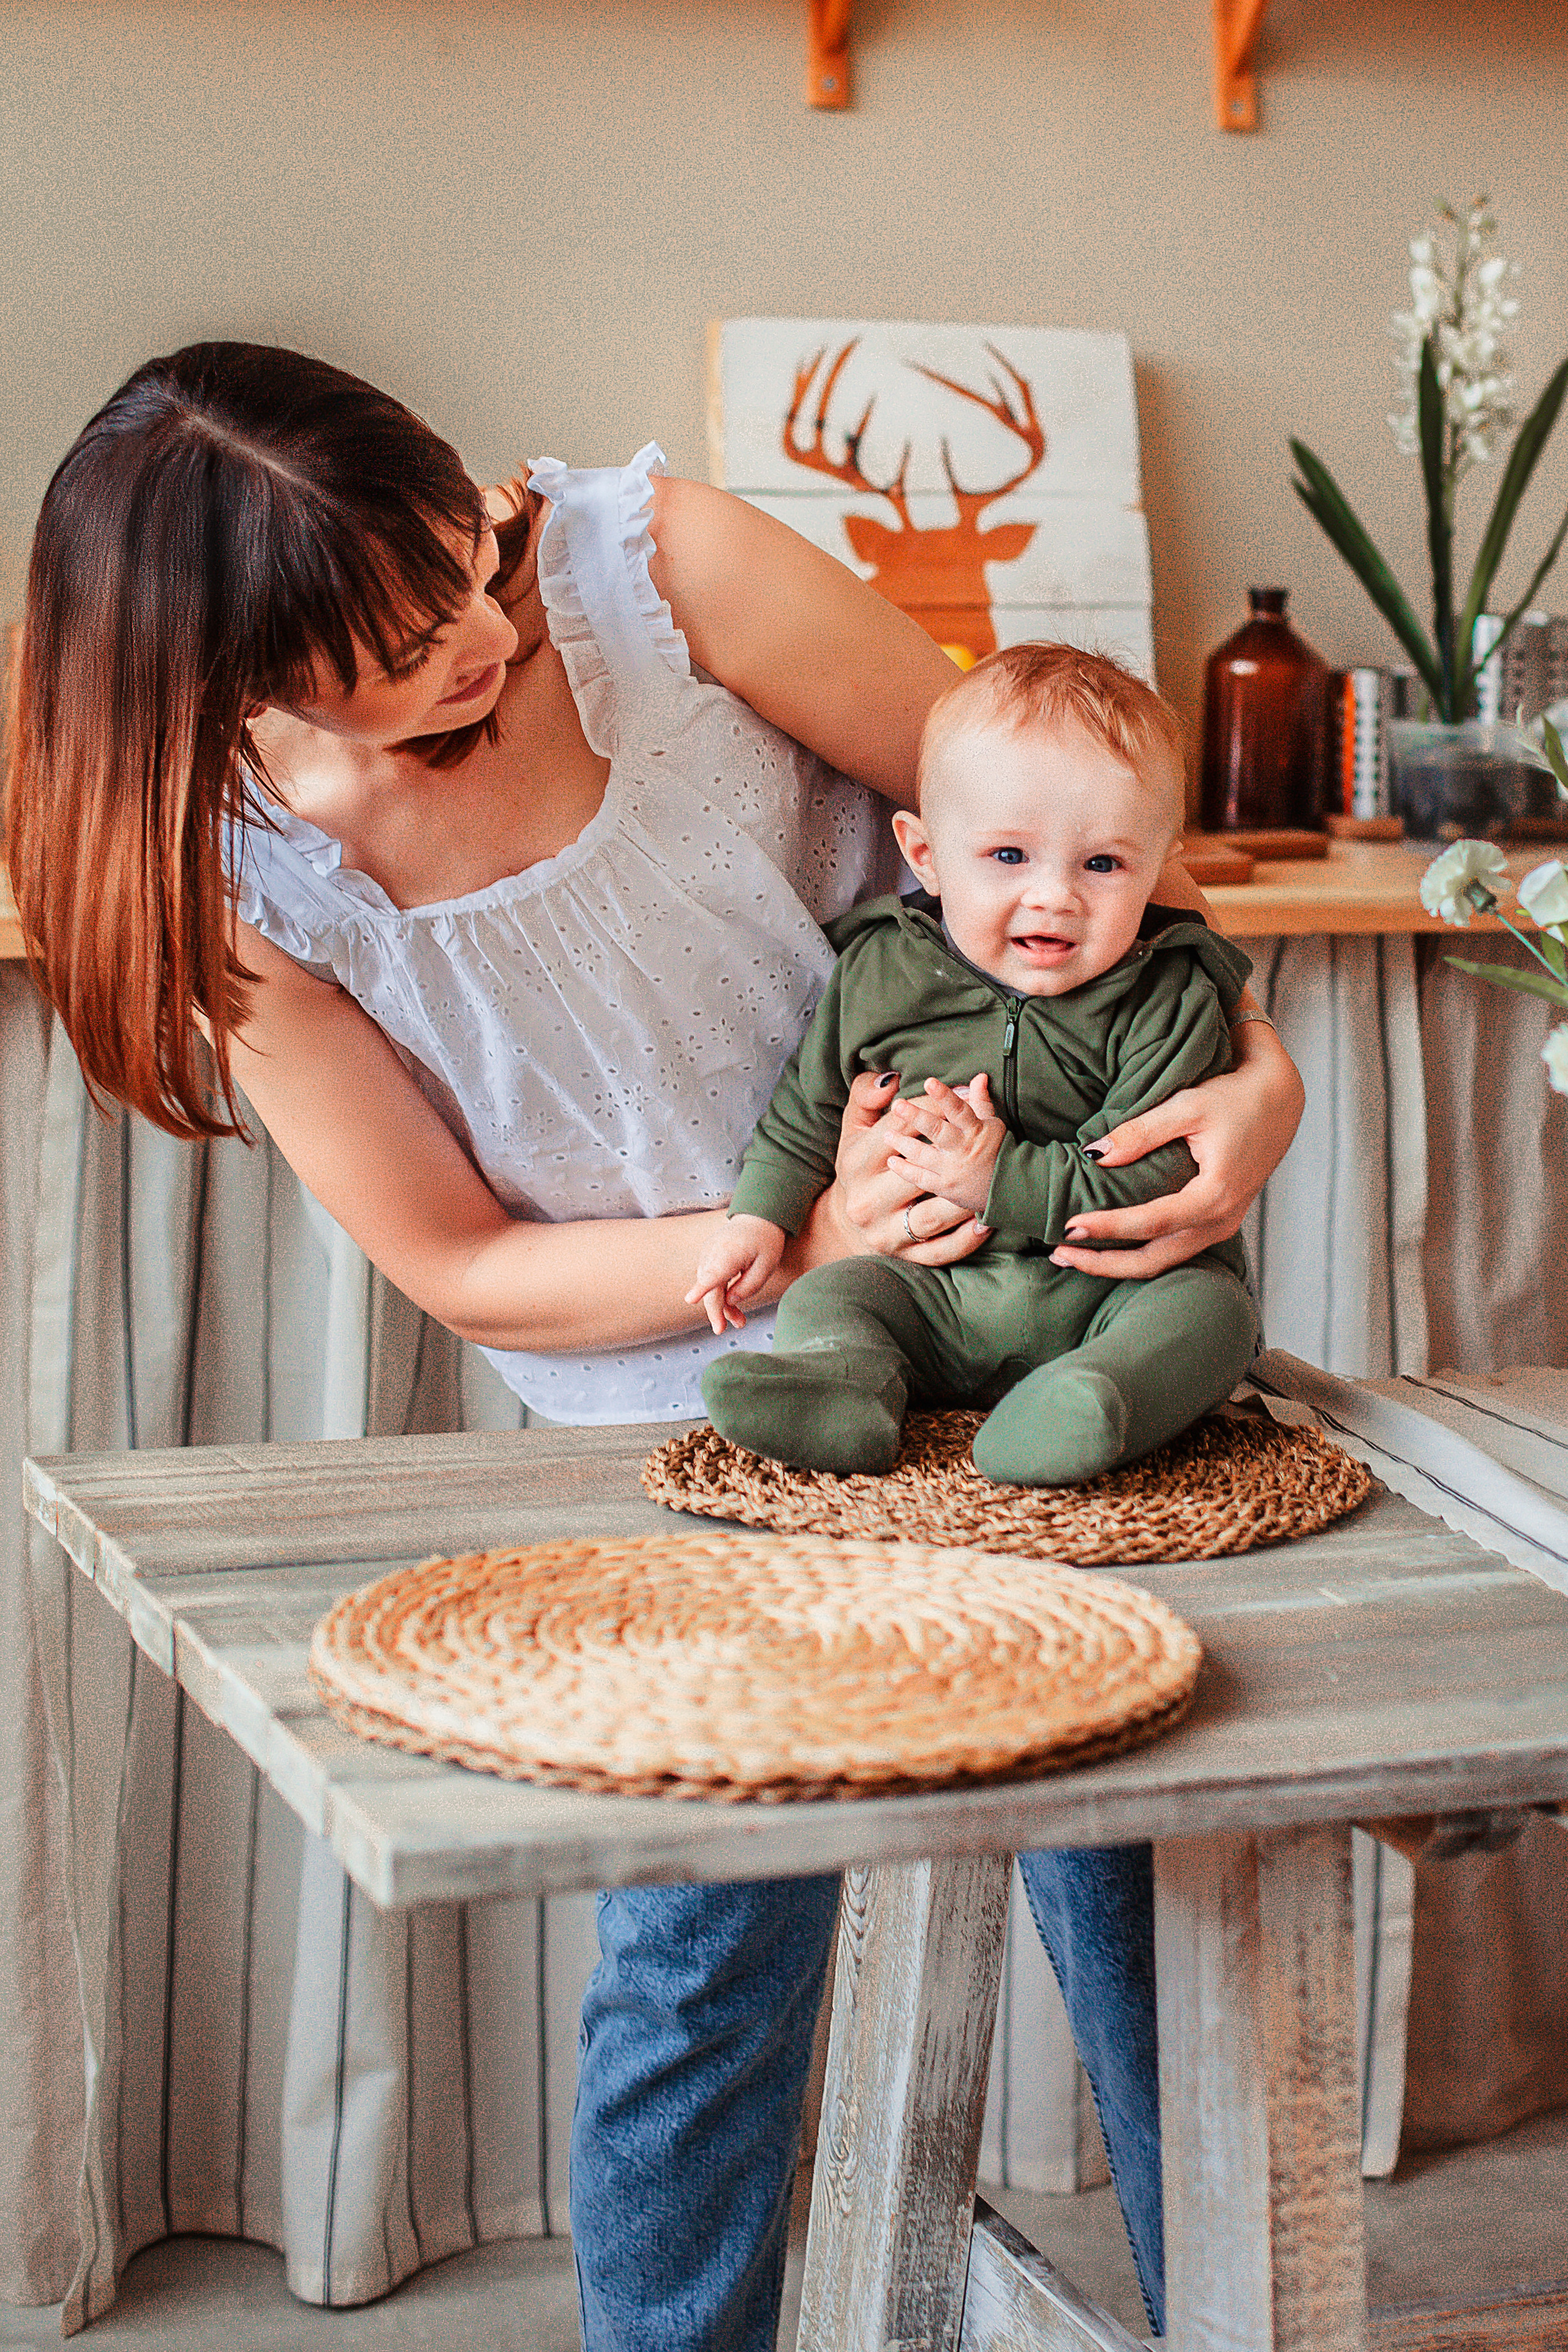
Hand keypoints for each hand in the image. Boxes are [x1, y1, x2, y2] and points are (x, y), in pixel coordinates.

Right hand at [686, 1215, 786, 1333]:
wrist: (758, 1217)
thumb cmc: (765, 1241)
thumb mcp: (766, 1266)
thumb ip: (748, 1287)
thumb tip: (730, 1302)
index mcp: (730, 1254)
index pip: (713, 1274)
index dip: (702, 1288)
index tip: (690, 1298)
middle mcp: (713, 1253)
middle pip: (709, 1288)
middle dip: (715, 1312)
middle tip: (722, 1330)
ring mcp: (707, 1254)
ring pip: (708, 1286)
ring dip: (720, 1305)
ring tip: (739, 1320)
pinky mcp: (707, 1257)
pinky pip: (709, 1279)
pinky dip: (718, 1293)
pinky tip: (731, 1304)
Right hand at [792, 1070, 989, 1269]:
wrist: (846, 1224)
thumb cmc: (860, 1167)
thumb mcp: (854, 1128)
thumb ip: (867, 1096)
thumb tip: (893, 1079)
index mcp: (855, 1164)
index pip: (899, 1129)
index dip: (934, 1107)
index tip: (964, 1092)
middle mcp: (868, 1200)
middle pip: (918, 1174)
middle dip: (953, 1151)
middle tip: (985, 1135)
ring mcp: (887, 1232)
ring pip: (931, 1217)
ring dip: (962, 1203)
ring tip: (991, 1186)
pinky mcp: (904, 1257)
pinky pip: (939, 1252)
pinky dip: (964, 1241)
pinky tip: (985, 1225)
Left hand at [886, 1074, 1004, 1217]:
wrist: (1009, 1189)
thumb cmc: (999, 1151)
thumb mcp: (992, 1125)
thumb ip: (980, 1101)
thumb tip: (979, 1076)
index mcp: (976, 1130)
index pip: (959, 1109)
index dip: (944, 1096)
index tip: (930, 1081)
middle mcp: (963, 1149)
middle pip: (937, 1131)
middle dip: (916, 1117)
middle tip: (898, 1105)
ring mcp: (953, 1170)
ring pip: (923, 1154)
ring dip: (903, 1143)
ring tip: (887, 1134)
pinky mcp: (946, 1188)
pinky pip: (921, 1178)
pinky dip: (905, 1170)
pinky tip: (892, 1160)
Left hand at [1049, 1020, 1303, 1277]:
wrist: (1280, 1100)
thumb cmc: (1236, 1097)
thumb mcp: (1188, 1105)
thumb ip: (1141, 1132)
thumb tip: (1093, 1155)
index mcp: (1214, 1196)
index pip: (1150, 1224)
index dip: (1107, 1228)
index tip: (1068, 1227)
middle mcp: (1219, 1221)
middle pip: (1154, 1261)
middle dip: (1104, 1263)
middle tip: (1058, 1253)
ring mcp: (1220, 1227)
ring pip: (1163, 1262)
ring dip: (1117, 1264)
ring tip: (1073, 1256)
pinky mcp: (1216, 1222)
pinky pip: (1173, 1251)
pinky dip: (1138, 1254)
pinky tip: (1108, 1246)